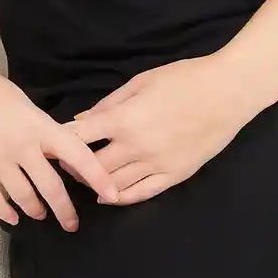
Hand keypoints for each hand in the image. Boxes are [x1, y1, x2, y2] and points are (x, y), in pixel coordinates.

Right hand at [0, 46, 120, 230]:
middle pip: (51, 188)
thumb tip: (54, 152)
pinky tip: (12, 216)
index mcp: (38, 126)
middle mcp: (21, 147)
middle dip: (65, 210)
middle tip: (72, 223)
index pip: (78, 156)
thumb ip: (40, 128)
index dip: (98, 177)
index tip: (112, 194)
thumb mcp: (22, 102)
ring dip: (35, 210)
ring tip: (40, 215)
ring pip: (24, 198)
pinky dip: (5, 211)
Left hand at [59, 52, 270, 205]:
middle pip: (92, 168)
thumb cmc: (184, 79)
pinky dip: (121, 197)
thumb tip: (82, 120)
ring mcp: (156, 165)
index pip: (80, 139)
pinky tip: (110, 195)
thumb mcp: (141, 82)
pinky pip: (142, 194)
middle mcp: (136, 147)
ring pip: (114, 186)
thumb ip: (109, 104)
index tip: (49, 146)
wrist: (227, 93)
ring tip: (85, 179)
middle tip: (64, 166)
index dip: (60, 144)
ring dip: (95, 184)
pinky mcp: (174, 176)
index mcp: (124, 119)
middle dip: (74, 168)